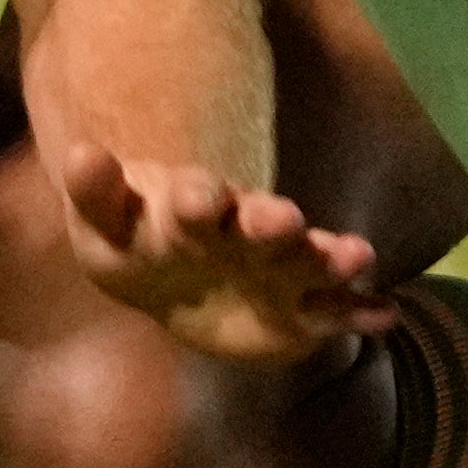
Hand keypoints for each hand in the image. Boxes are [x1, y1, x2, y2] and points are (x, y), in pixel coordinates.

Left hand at [48, 138, 389, 365]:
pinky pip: (335, 310)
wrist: (174, 279)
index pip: (194, 199)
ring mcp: (278, 269)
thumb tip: (83, 152)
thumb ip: (96, 194)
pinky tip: (385, 314)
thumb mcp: (105, 225)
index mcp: (193, 208)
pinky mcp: (302, 312)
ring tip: (357, 258)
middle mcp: (244, 233)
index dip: (196, 199)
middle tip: (282, 220)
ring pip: (308, 261)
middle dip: (271, 223)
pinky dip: (359, 312)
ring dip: (330, 259)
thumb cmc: (135, 241)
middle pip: (262, 225)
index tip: (199, 196)